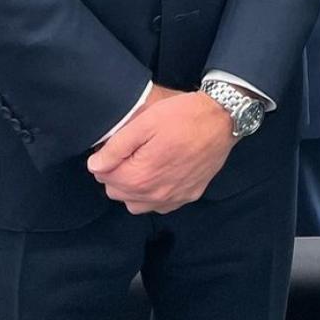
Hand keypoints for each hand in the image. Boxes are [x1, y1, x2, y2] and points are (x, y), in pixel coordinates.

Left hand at [86, 88, 234, 214]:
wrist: (224, 118)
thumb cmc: (184, 115)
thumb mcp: (146, 121)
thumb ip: (116, 146)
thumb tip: (95, 166)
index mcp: (140, 176)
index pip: (104, 177)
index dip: (107, 159)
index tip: (119, 145)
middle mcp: (155, 195)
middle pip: (119, 192)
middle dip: (119, 173)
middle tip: (133, 150)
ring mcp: (174, 198)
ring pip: (137, 203)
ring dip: (136, 186)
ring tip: (146, 162)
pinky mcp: (189, 195)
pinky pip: (161, 204)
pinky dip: (156, 193)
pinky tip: (163, 173)